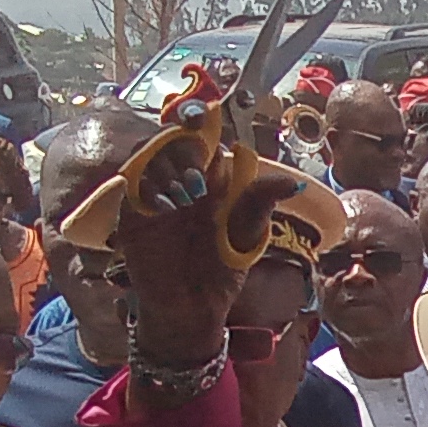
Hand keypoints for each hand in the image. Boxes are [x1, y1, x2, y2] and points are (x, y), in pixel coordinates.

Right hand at [114, 128, 284, 366]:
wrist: (194, 310)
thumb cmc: (222, 272)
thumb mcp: (247, 237)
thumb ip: (261, 204)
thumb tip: (294, 183)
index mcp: (210, 178)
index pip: (201, 136)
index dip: (198, 118)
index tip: (202, 116)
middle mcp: (180, 180)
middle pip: (171, 140)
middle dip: (184, 148)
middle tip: (201, 179)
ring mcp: (155, 195)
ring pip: (149, 158)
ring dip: (168, 168)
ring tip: (189, 197)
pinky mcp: (134, 216)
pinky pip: (133, 188)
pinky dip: (149, 190)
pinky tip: (169, 207)